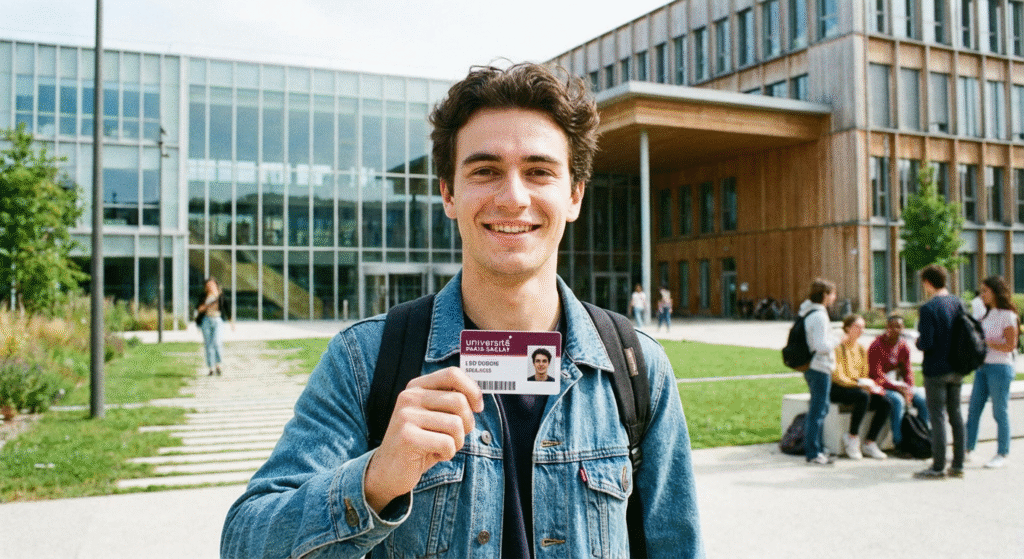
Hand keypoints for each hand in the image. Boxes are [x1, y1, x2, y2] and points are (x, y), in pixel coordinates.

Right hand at [363, 367, 483, 512]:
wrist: (388, 470)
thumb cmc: (420, 442)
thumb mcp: (434, 416)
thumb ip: (451, 402)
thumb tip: (478, 398)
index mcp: (417, 387)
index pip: (452, 374)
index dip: (473, 390)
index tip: (478, 407)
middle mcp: (409, 396)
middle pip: (459, 401)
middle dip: (467, 423)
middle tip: (456, 436)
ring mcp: (406, 416)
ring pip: (456, 424)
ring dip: (457, 442)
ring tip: (442, 447)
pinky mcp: (407, 437)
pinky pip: (447, 443)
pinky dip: (448, 454)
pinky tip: (433, 455)